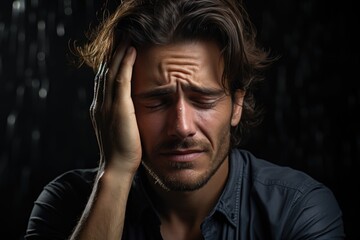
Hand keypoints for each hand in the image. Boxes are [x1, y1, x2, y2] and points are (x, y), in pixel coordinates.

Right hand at [90, 44, 140, 173]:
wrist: (118, 167)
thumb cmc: (122, 151)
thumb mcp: (119, 129)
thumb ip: (120, 116)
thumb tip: (129, 109)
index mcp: (100, 108)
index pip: (104, 80)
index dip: (110, 64)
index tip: (118, 50)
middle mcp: (100, 103)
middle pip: (105, 71)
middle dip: (112, 53)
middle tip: (120, 37)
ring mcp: (107, 105)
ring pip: (111, 72)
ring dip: (118, 53)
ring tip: (126, 37)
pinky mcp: (118, 108)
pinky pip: (121, 80)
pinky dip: (125, 64)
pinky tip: (131, 51)